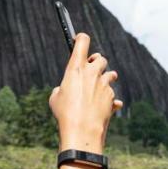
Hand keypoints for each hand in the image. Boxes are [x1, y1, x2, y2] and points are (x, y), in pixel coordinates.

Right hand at [48, 32, 121, 150]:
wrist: (82, 130)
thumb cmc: (64, 113)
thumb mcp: (55, 98)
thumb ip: (62, 88)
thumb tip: (67, 90)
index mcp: (76, 68)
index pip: (82, 42)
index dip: (81, 38)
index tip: (79, 39)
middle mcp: (92, 73)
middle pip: (100, 58)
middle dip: (96, 63)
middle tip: (91, 69)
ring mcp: (104, 85)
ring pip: (111, 75)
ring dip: (106, 79)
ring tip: (98, 88)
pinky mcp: (112, 98)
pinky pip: (113, 96)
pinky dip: (109, 100)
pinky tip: (102, 108)